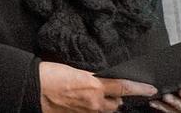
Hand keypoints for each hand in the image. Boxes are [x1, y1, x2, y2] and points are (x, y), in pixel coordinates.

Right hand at [39, 61, 156, 111]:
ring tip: (91, 97)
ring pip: (104, 111)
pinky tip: (79, 103)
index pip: (123, 88)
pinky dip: (90, 109)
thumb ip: (91, 78)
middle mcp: (93, 103)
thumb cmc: (48, 75)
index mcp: (94, 87)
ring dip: (103, 105)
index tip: (150, 89)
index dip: (139, 89)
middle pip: (116, 104)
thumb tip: (99, 81)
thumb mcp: (74, 71)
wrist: (30, 88)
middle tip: (107, 90)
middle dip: (115, 99)